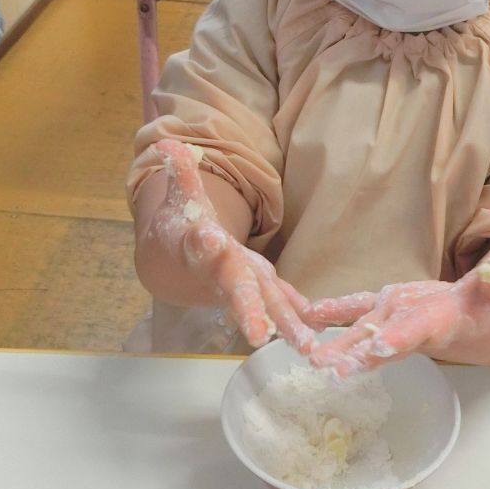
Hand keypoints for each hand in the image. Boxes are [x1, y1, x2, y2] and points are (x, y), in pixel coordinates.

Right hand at [148, 139, 314, 352]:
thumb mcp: (182, 197)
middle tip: (256, 334)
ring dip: (285, 327)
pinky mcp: (263, 290)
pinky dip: (300, 319)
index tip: (208, 240)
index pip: (202, 244)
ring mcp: (246, 286)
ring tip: (305, 346)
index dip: (205, 243)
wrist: (180, 262)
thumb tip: (169, 141)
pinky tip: (320, 335)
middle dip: (247, 310)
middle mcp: (224, 272)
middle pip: (236, 291)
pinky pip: (283, 306)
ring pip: (265, 308)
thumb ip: (181, 171)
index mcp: (203, 246)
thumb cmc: (185, 225)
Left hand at [307, 248, 489, 374]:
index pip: (418, 332)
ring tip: (309, 358)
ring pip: (363, 334)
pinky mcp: (386, 309)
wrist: (481, 327)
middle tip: (331, 371)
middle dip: (357, 357)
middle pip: (382, 344)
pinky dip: (333, 312)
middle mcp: (411, 327)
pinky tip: (308, 314)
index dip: (400, 340)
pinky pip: (356, 311)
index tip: (379, 349)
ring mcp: (396, 320)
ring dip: (337, 348)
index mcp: (440, 322)